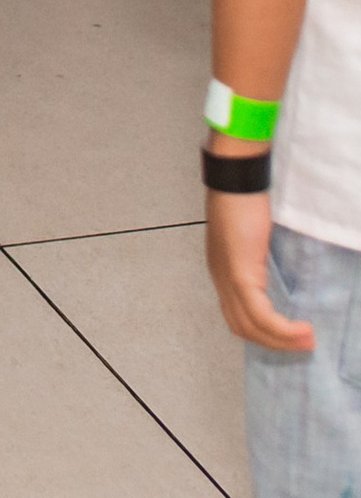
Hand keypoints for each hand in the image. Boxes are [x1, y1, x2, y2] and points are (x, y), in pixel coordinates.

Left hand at [208, 187, 314, 350]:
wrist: (235, 182)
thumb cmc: (244, 203)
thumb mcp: (252, 240)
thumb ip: (259, 261)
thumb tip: (278, 278)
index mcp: (222, 271)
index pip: (236, 316)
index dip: (262, 333)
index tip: (288, 338)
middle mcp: (220, 278)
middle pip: (242, 327)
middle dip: (275, 343)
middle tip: (304, 346)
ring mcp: (227, 278)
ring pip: (251, 326)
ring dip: (281, 341)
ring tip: (308, 342)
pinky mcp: (240, 274)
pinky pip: (259, 314)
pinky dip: (281, 328)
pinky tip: (302, 329)